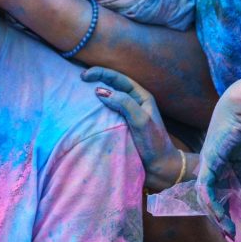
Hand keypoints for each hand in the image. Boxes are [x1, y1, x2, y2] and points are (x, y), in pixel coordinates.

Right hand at [83, 66, 185, 190]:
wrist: (160, 169)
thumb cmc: (154, 143)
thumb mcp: (141, 120)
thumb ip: (124, 103)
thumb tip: (100, 91)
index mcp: (141, 96)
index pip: (119, 78)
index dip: (101, 73)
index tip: (85, 76)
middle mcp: (133, 103)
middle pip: (112, 85)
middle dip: (96, 79)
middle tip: (80, 78)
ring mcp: (126, 115)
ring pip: (108, 99)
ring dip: (95, 95)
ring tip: (79, 92)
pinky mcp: (120, 127)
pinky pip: (106, 114)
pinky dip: (96, 110)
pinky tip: (86, 112)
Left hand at [196, 84, 240, 236]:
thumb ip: (239, 172)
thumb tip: (240, 190)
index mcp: (215, 162)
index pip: (212, 190)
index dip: (220, 208)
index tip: (231, 225)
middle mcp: (207, 162)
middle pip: (206, 195)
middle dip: (217, 216)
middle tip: (228, 234)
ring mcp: (206, 161)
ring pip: (203, 194)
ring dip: (215, 215)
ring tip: (227, 230)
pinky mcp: (210, 159)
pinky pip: (205, 186)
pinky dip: (211, 202)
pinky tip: (220, 215)